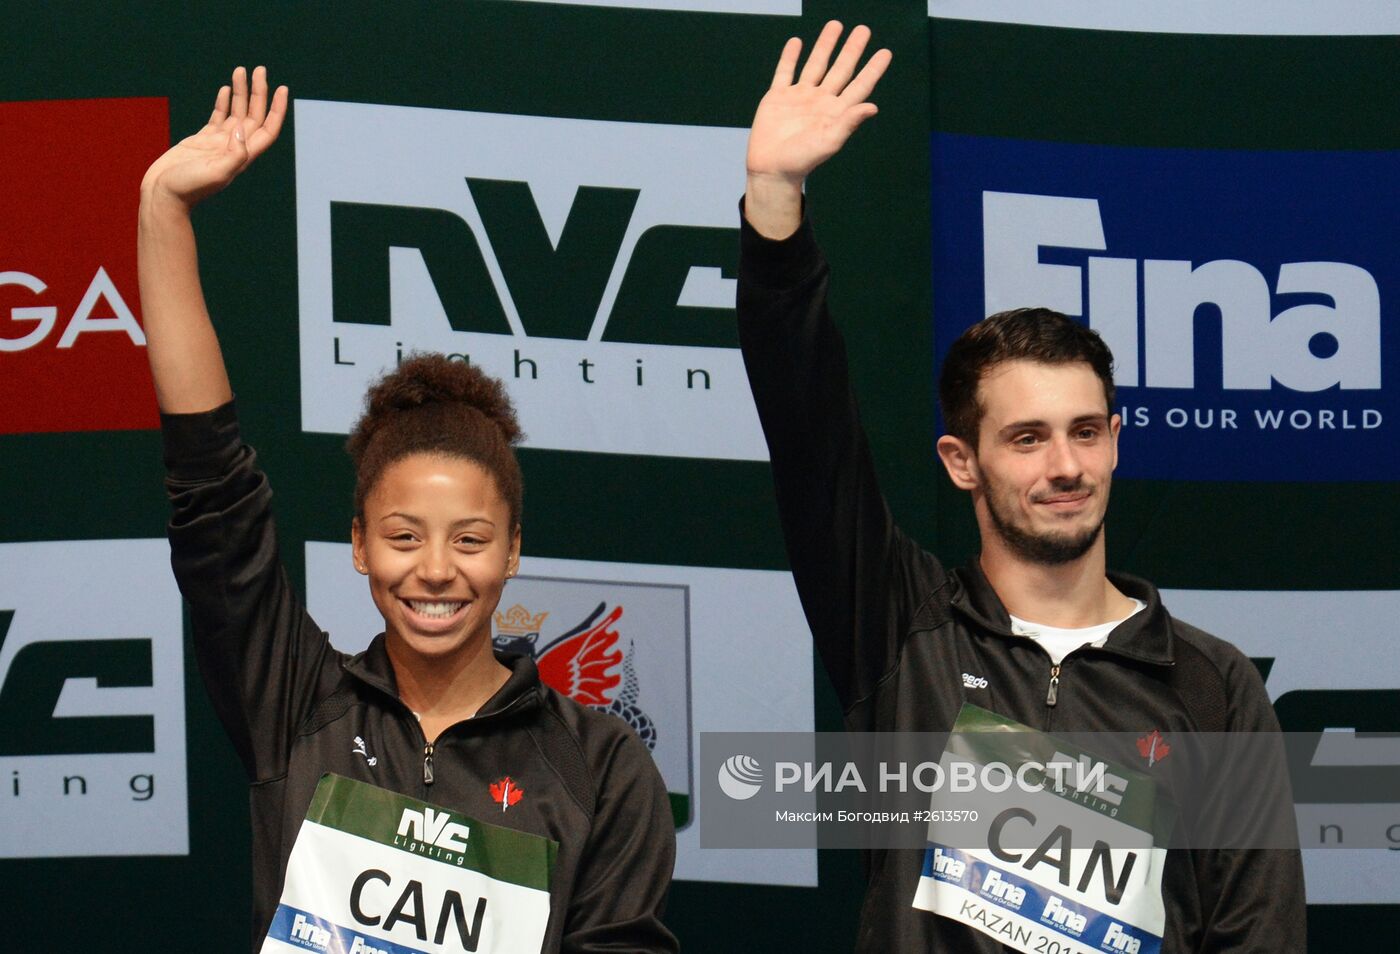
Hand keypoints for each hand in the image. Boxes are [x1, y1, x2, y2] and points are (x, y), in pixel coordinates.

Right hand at [140, 66, 288, 211]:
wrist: (163, 195)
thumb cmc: (188, 189)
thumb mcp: (216, 174)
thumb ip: (234, 155)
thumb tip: (241, 130)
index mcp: (243, 156)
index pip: (268, 129)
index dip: (277, 110)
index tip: (282, 88)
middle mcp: (234, 148)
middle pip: (254, 115)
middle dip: (258, 92)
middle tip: (259, 69)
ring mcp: (218, 143)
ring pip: (236, 112)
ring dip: (241, 92)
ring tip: (241, 70)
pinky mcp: (202, 140)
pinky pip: (218, 117)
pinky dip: (224, 102)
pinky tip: (226, 89)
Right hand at [746, 21, 890, 185]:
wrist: (771, 169)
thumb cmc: (801, 161)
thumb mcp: (829, 142)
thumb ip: (849, 123)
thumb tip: (873, 107)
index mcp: (836, 112)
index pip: (859, 86)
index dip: (872, 69)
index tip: (885, 52)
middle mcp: (820, 102)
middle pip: (840, 69)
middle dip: (852, 49)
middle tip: (863, 30)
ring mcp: (799, 98)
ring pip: (815, 65)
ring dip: (825, 45)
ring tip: (835, 26)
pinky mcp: (778, 98)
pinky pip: (785, 72)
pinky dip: (790, 57)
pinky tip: (797, 43)